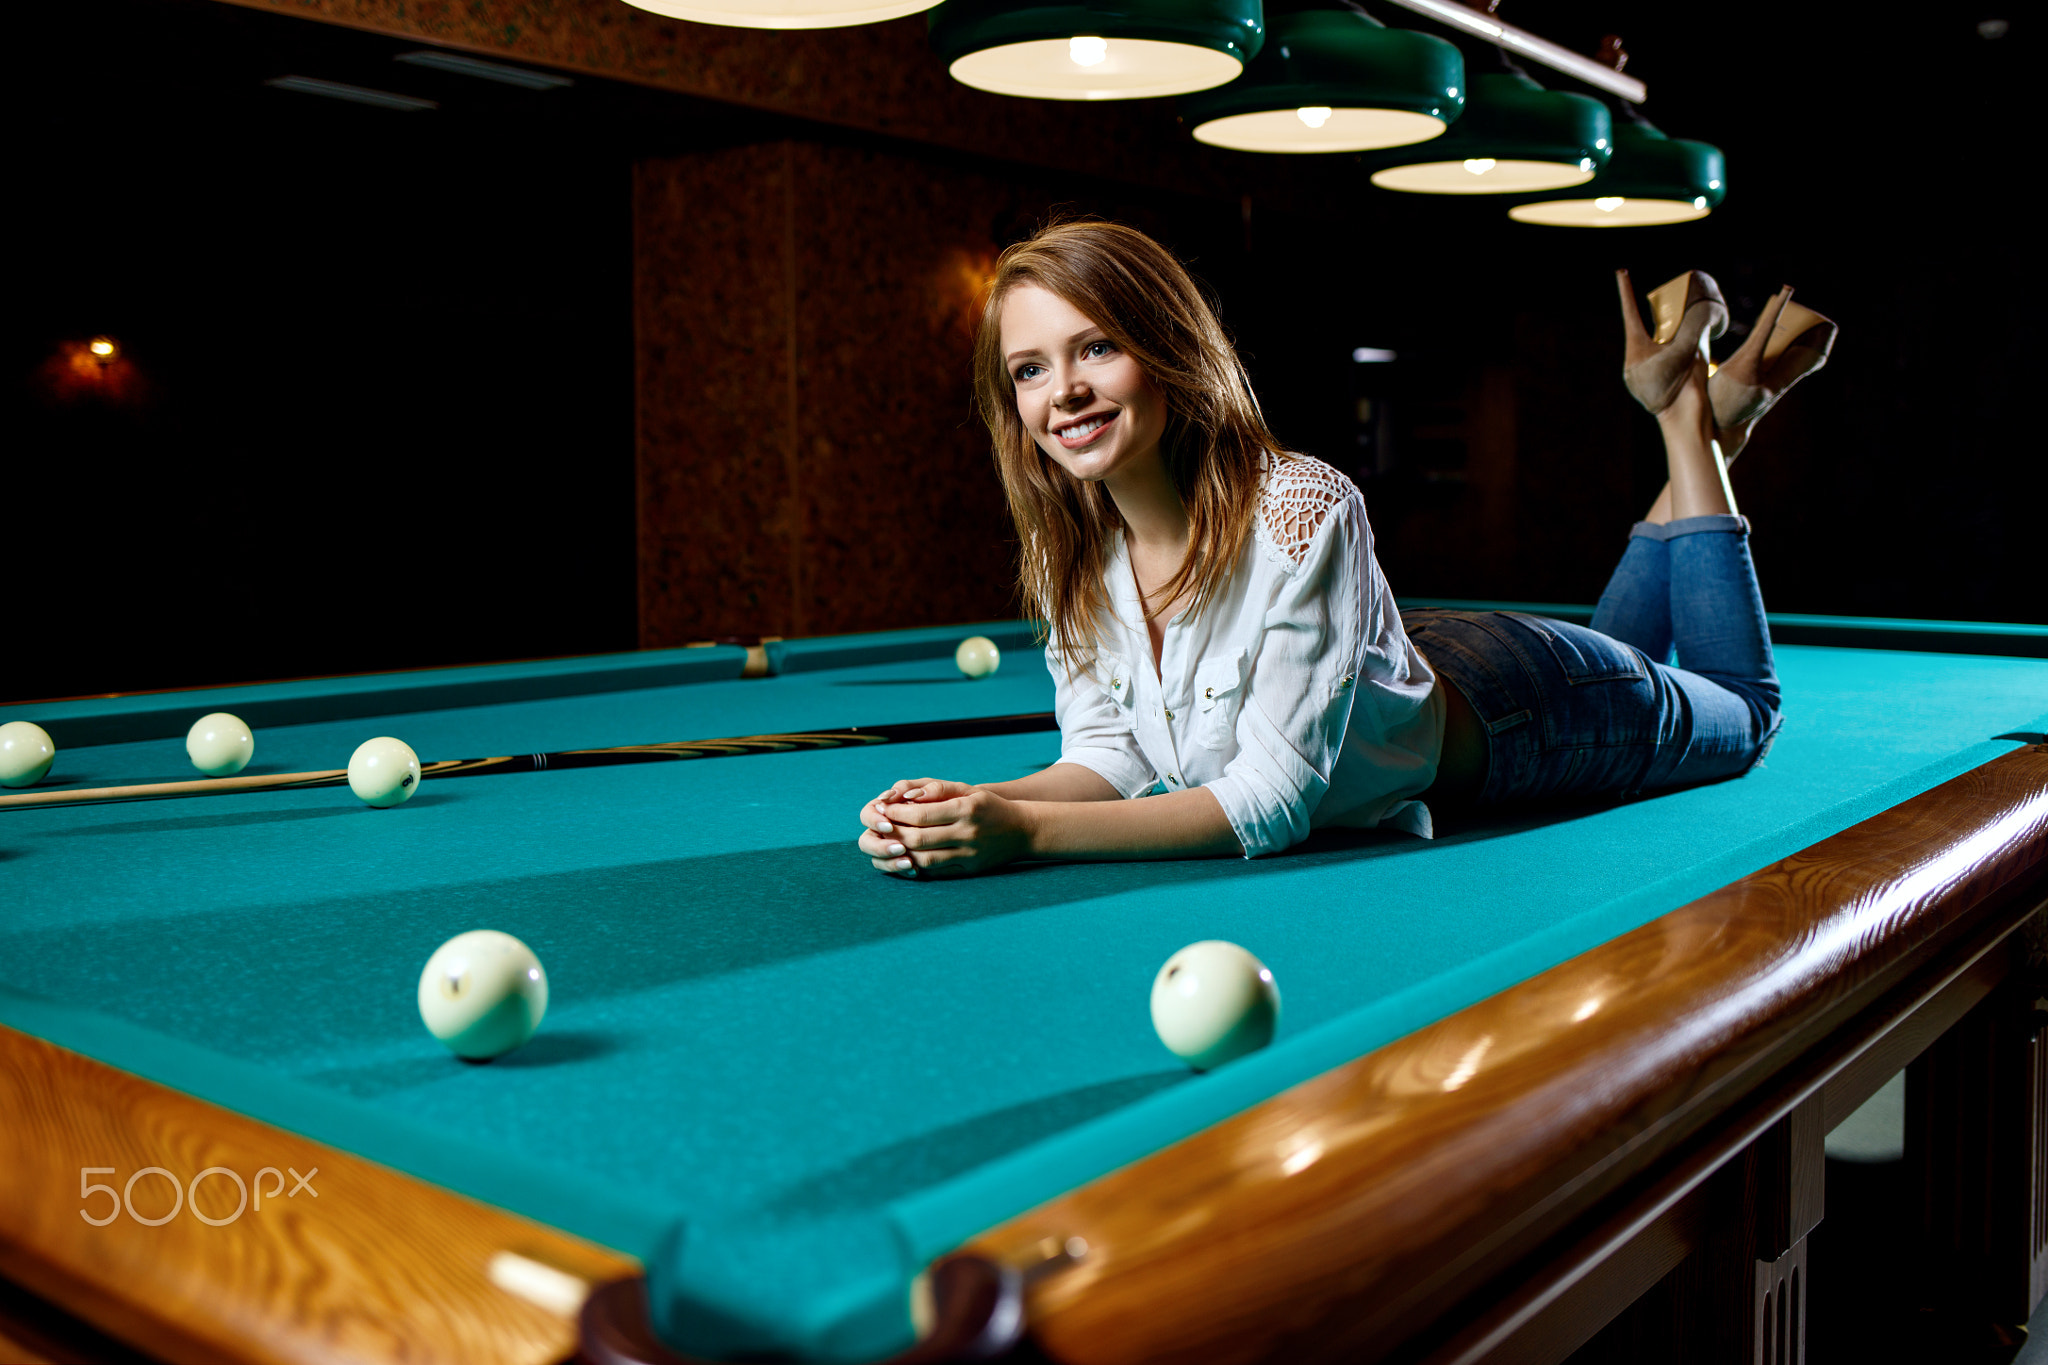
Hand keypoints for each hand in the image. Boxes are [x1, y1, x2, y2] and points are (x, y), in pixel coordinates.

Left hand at [856, 779, 1032, 877]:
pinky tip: (904, 859)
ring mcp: (970, 855)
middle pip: (919, 839)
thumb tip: (906, 796)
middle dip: (893, 834)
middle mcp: (968, 833)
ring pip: (925, 860)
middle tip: (879, 828)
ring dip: (901, 854)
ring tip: (888, 844)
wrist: (1023, 831)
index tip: (883, 810)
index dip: (897, 814)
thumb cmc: (989, 806)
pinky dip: (917, 868)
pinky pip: (937, 873)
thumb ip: (937, 790)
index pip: (921, 815)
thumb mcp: (968, 790)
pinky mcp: (970, 870)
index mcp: (966, 809)